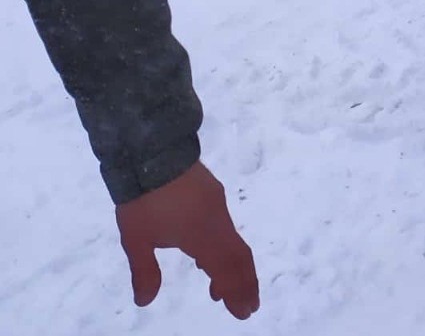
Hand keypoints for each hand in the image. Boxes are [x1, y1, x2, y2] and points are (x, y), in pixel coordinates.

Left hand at [115, 160, 258, 318]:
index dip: (237, 291)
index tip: (244, 312)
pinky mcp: (210, 193)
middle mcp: (216, 221)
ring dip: (231, 267)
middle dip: (244, 282)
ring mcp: (216, 204)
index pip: (227, 269)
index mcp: (202, 235)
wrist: (152, 151)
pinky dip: (224, 249)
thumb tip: (145, 301)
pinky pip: (225, 227)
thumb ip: (144, 271)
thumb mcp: (137, 240)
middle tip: (248, 305)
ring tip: (220, 288)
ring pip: (232, 240)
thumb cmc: (144, 199)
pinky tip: (207, 256)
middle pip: (238, 256)